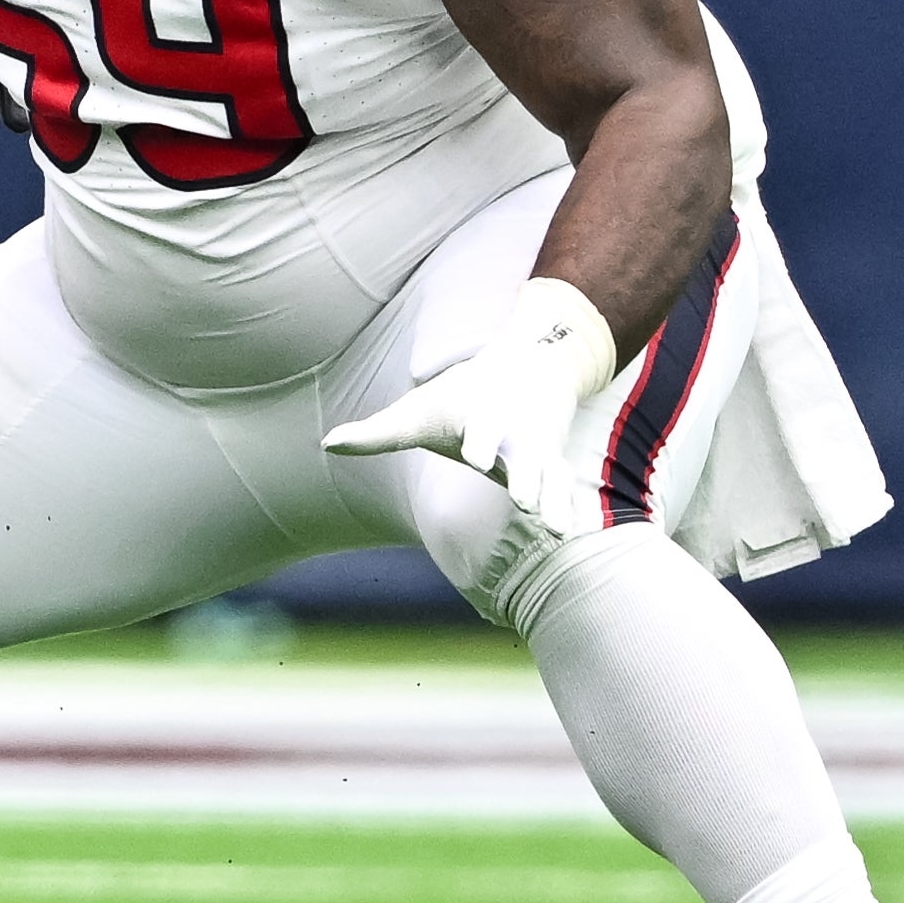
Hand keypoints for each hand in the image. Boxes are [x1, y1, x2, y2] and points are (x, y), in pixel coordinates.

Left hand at [322, 278, 619, 529]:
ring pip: (551, 475)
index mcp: (481, 416)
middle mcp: (515, 433)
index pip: (480, 431)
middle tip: (526, 501)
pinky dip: (573, 509)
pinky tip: (577, 536)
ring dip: (556, 501)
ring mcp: (540, 449)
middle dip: (526, 476)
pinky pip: (566, 488)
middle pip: (523, 455)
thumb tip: (326, 443)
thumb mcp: (418, 411)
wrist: (528, 366)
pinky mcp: (554, 464)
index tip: (477, 455)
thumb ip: (378, 433)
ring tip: (562, 531)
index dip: (479, 442)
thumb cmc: (461, 396)